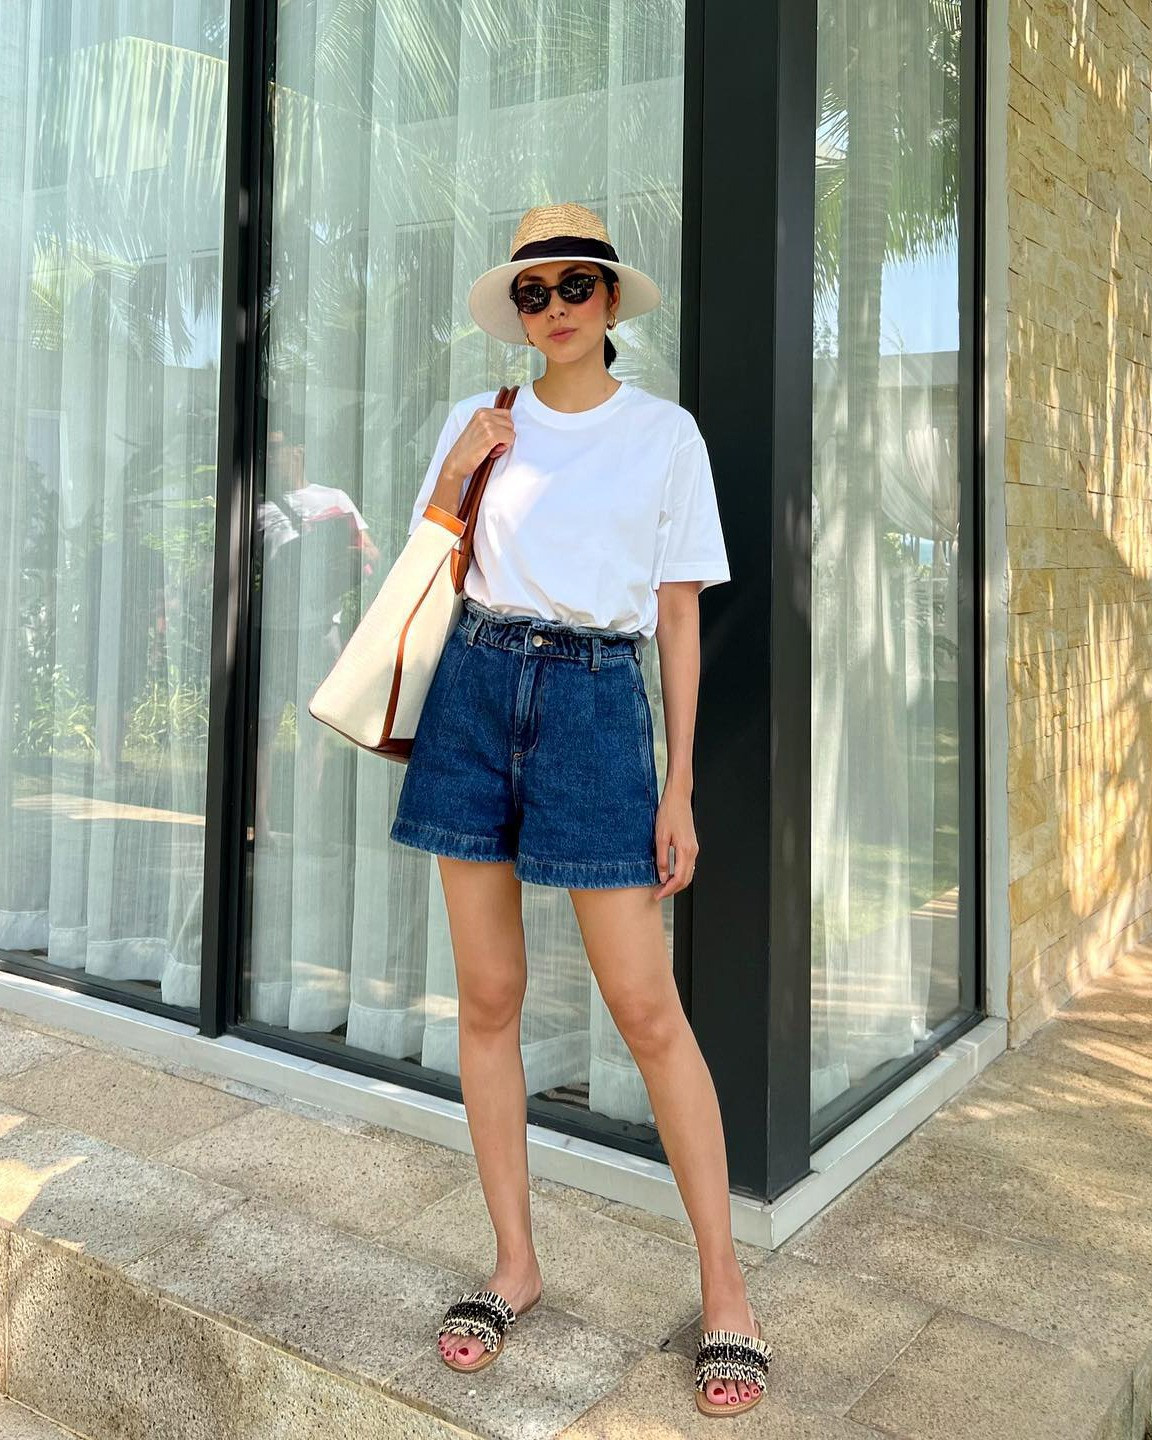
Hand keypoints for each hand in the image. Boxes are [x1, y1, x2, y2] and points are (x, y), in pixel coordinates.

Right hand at [443, 404, 516, 483]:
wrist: (456, 463)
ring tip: (492, 449)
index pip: (506, 414)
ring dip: (505, 442)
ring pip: (511, 431)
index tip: (495, 438)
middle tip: (494, 445)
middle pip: (510, 422)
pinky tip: (492, 452)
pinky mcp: (490, 435)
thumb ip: (491, 423)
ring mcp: (487, 424)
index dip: (504, 428)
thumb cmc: (468, 450)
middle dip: (506, 435)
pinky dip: (504, 448)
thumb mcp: (478, 429)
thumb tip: (509, 425)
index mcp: (481, 411)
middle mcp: (484, 415)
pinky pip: (510, 438)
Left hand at [652, 782, 698, 897]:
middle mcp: (693, 851)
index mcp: (685, 850)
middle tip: (658, 893)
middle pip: (686, 879)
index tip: (658, 894)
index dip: (668, 890)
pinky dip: (680, 874)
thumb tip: (662, 876)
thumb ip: (662, 859)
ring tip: (662, 886)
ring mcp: (694, 848)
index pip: (679, 879)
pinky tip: (669, 874)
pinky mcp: (692, 845)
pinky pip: (688, 866)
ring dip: (676, 883)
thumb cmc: (669, 813)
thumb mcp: (660, 837)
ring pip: (688, 874)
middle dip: (673, 890)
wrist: (678, 798)